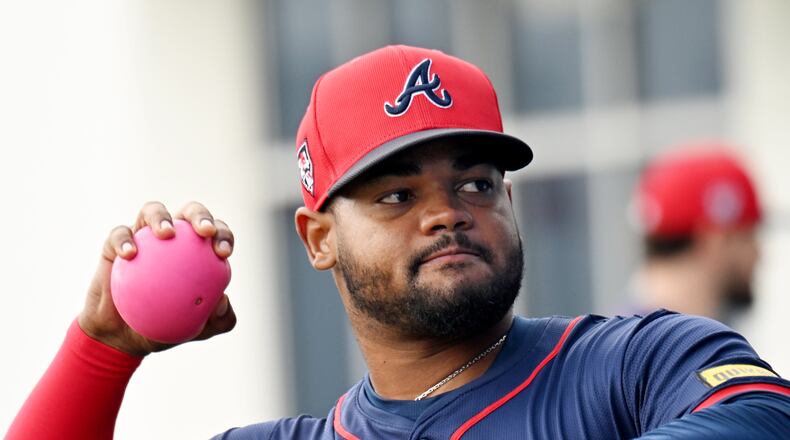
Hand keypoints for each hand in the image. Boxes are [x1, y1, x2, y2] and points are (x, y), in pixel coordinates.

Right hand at [78, 201, 236, 355]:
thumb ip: (218, 319)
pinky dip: (124, 240)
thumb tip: (224, 301)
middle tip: (204, 232)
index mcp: (197, 250)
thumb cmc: (165, 327)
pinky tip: (130, 254)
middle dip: (200, 215)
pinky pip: (119, 235)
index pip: (215, 234)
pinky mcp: (115, 243)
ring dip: (161, 216)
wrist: (122, 337)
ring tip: (167, 233)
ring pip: (153, 211)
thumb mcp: (197, 330)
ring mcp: (143, 236)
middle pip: (189, 212)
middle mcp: (173, 236)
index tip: (223, 252)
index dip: (223, 235)